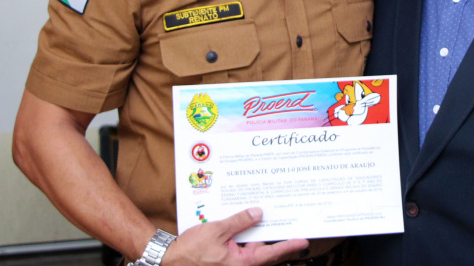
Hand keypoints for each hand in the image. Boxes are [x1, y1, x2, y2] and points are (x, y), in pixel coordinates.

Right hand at [161, 208, 307, 265]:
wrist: (169, 262)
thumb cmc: (189, 253)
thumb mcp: (216, 231)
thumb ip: (239, 221)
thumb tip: (259, 213)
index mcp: (243, 263)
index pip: (273, 253)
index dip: (290, 246)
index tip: (304, 240)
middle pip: (266, 251)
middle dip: (278, 238)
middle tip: (292, 223)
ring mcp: (234, 264)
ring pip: (253, 248)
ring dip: (259, 235)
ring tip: (269, 217)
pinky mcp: (227, 261)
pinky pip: (242, 249)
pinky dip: (246, 237)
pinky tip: (247, 223)